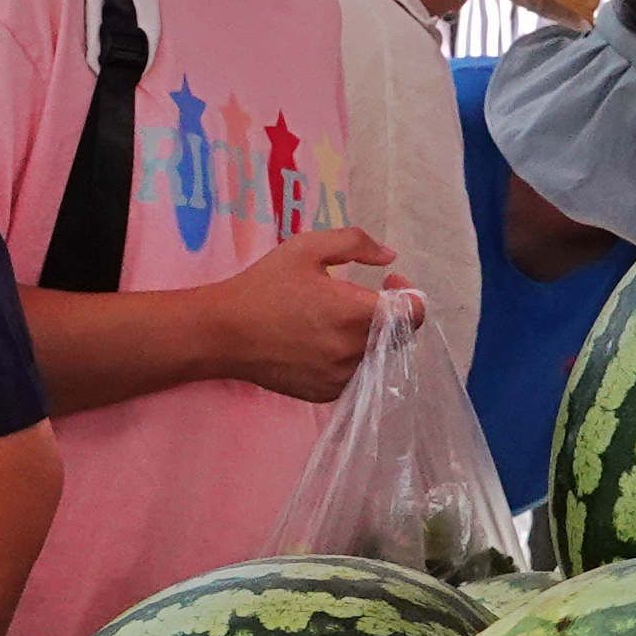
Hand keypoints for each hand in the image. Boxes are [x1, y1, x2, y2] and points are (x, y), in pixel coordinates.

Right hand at [207, 226, 397, 402]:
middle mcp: (353, 350)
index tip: (390, 282)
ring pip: (377, 357)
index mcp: (354, 313)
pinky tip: (322, 342)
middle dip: (389, 314)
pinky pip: (354, 375)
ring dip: (370, 338)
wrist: (223, 333)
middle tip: (361, 298)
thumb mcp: (306, 248)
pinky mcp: (325, 393)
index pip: (413, 314)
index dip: (410, 294)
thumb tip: (389, 257)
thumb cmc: (263, 286)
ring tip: (338, 320)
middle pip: (398, 336)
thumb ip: (355, 243)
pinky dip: (349, 358)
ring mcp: (339, 376)